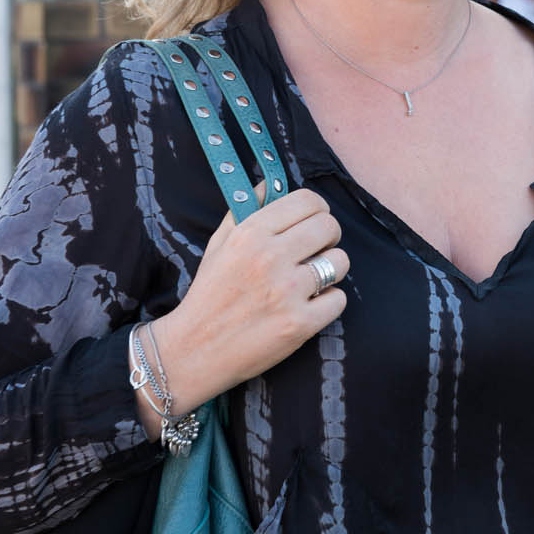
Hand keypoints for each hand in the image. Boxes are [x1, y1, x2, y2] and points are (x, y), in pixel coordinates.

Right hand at [144, 184, 347, 421]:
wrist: (193, 351)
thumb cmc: (209, 294)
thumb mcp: (219, 244)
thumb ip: (246, 210)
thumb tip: (270, 182)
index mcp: (250, 234)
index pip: (308, 201)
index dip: (316, 209)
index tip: (312, 221)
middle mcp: (270, 258)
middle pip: (330, 227)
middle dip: (327, 237)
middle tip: (314, 251)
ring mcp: (287, 292)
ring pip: (340, 262)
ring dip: (330, 270)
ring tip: (310, 280)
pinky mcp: (300, 324)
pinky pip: (339, 299)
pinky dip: (327, 304)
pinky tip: (308, 307)